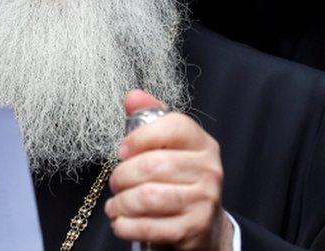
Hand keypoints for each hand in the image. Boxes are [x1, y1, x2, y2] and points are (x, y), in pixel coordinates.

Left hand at [105, 90, 233, 249]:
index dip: (141, 136)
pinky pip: (149, 226)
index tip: (122, 150)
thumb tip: (132, 96)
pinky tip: (121, 221)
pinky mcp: (193, 229)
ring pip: (148, 197)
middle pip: (154, 165)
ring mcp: (204, 201)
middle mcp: (209, 170)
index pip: (174, 127)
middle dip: (123, 175)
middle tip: (115, 182)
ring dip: (121, 202)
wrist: (205, 225)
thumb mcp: (169, 147)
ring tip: (115, 204)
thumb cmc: (180, 181)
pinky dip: (126, 225)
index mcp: (202, 144)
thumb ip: (150, 119)